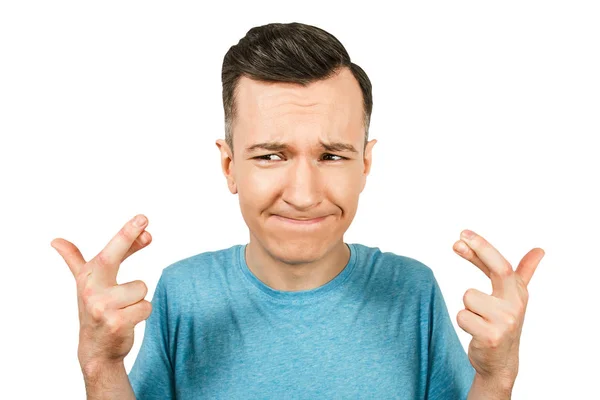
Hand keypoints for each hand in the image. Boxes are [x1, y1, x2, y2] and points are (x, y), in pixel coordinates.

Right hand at [51, 214, 152, 370]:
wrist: (95, 347)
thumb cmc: (96, 308)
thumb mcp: (87, 282)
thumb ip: (76, 259)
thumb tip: (56, 241)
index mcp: (88, 275)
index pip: (109, 250)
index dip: (126, 233)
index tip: (143, 218)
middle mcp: (91, 288)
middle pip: (114, 257)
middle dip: (128, 236)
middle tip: (144, 218)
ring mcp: (102, 306)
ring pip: (141, 288)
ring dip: (138, 299)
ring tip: (124, 308)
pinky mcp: (116, 322)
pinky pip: (146, 307)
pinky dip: (142, 313)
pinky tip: (127, 320)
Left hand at [452, 229, 544, 388]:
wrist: (501, 361)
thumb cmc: (502, 322)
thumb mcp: (513, 296)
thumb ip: (523, 272)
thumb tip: (539, 250)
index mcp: (518, 291)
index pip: (502, 264)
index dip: (483, 247)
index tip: (463, 234)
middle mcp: (516, 304)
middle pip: (499, 269)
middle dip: (478, 251)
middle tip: (458, 240)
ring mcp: (505, 321)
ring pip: (468, 296)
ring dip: (467, 307)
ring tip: (479, 319)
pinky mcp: (491, 336)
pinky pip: (462, 315)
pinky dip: (464, 321)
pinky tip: (476, 331)